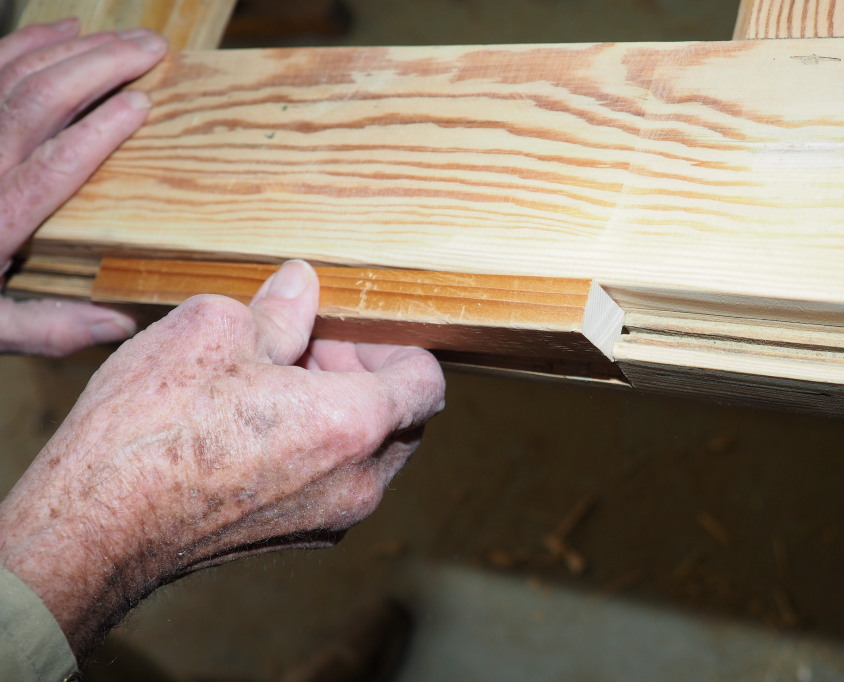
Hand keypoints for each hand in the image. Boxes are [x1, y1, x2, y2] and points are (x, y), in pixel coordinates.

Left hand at [0, 19, 166, 354]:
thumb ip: (46, 327)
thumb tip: (121, 323)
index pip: (52, 165)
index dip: (98, 130)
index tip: (142, 104)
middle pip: (39, 102)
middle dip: (101, 67)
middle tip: (153, 49)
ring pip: (17, 74)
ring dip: (76, 49)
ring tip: (128, 38)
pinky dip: (28, 41)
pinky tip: (65, 29)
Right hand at [0, 260, 445, 656]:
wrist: (94, 526)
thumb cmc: (152, 430)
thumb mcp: (215, 332)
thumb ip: (280, 308)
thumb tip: (301, 286)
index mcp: (353, 425)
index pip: (427, 381)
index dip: (397, 344)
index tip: (351, 329)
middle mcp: (357, 482)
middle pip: (403, 419)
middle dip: (366, 374)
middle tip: (308, 346)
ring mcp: (329, 519)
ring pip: (368, 453)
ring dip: (341, 411)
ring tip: (274, 380)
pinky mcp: (296, 538)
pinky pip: (334, 482)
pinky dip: (318, 447)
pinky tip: (258, 424)